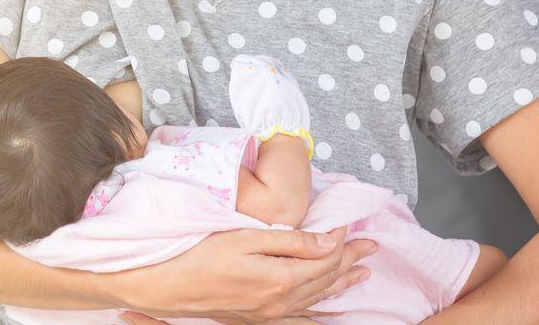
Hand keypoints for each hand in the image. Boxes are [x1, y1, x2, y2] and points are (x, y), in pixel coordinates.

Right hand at [106, 225, 375, 321]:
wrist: (166, 285)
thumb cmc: (200, 255)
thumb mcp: (244, 238)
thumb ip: (289, 241)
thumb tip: (328, 240)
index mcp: (280, 279)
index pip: (324, 259)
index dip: (342, 241)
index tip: (353, 224)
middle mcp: (280, 302)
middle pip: (325, 279)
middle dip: (350, 261)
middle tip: (371, 246)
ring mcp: (269, 314)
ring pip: (317, 299)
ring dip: (342, 283)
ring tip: (362, 273)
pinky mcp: (258, 318)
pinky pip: (300, 317)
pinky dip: (320, 309)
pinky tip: (327, 308)